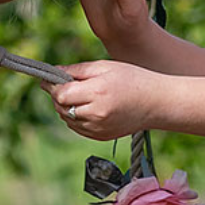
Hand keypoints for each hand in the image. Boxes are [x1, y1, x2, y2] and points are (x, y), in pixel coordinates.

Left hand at [47, 60, 161, 139]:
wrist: (156, 103)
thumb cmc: (133, 79)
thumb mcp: (105, 67)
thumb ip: (77, 70)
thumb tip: (53, 72)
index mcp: (97, 92)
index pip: (61, 94)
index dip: (52, 86)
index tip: (48, 79)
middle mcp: (96, 114)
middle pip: (61, 107)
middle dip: (58, 96)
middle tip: (64, 85)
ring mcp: (98, 128)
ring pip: (67, 119)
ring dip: (66, 107)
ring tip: (79, 95)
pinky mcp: (101, 136)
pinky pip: (77, 128)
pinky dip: (75, 118)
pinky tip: (86, 107)